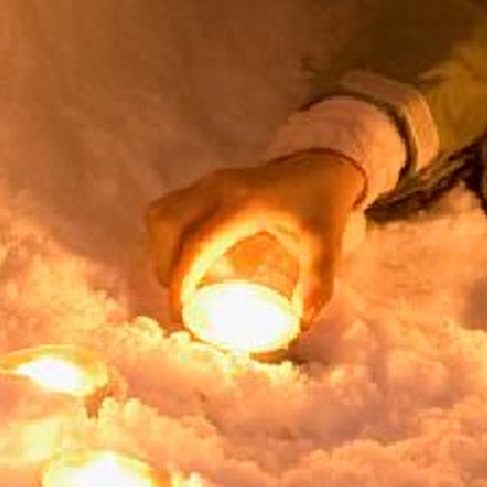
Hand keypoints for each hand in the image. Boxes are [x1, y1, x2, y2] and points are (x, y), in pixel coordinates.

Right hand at [143, 149, 370, 327]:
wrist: (322, 164)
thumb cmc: (322, 203)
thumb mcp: (326, 243)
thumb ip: (317, 282)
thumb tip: (303, 323)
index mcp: (243, 203)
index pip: (197, 243)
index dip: (182, 280)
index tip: (181, 313)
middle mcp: (217, 188)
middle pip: (165, 224)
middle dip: (164, 266)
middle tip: (180, 298)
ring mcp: (208, 183)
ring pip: (161, 214)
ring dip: (161, 249)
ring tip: (178, 279)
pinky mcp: (205, 185)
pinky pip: (169, 208)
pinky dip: (167, 236)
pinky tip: (187, 256)